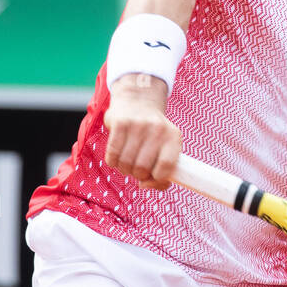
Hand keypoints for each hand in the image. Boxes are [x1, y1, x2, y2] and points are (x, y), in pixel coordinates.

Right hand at [102, 74, 180, 189]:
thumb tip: (147, 185)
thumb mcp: (165, 146)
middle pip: (142, 168)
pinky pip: (112, 155)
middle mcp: (158, 130)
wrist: (138, 100)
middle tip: (136, 168)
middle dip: (137, 174)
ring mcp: (138, 126)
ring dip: (124, 169)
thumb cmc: (153, 133)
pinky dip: (113, 162)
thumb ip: (162, 170)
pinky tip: (117, 157)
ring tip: (127, 162)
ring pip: (126, 164)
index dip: (157, 179)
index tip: (151, 177)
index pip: (167, 167)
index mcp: (174, 137)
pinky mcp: (120, 123)